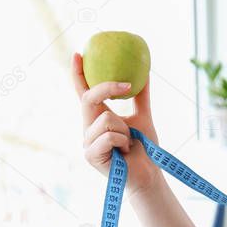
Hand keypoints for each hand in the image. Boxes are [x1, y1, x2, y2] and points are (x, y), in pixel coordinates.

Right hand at [71, 52, 160, 196]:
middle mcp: (88, 128)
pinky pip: (109, 136)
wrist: (148, 173)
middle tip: (127, 84)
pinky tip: (124, 152)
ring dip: (125, 130)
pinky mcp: (90, 155)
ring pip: (106, 119)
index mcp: (97, 118)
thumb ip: (141, 97)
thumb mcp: (143, 117)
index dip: (78, 74)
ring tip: (129, 144)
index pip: (83, 92)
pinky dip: (123, 141)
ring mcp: (87, 142)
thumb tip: (146, 72)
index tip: (79, 53)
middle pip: (89, 98)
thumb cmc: (144, 148)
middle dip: (107, 88)